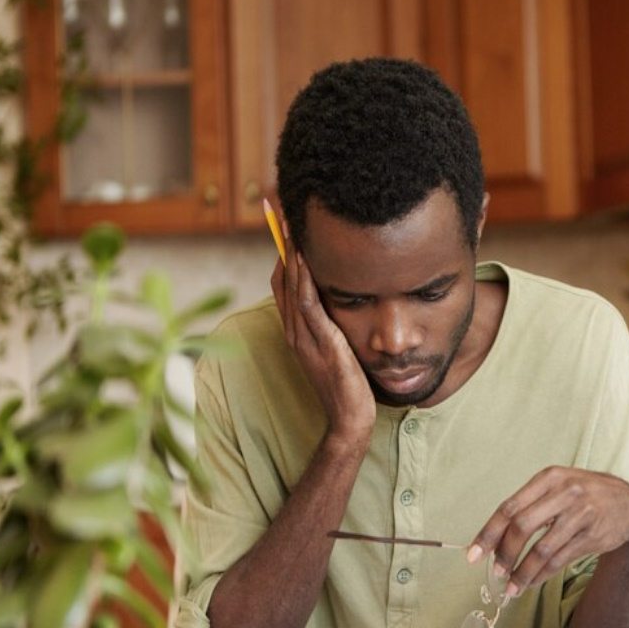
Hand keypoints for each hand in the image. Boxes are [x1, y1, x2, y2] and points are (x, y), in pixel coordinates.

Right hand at [269, 223, 374, 447]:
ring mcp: (305, 338)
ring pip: (291, 286)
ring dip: (288, 252)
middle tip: (277, 208)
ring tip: (287, 220)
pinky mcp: (322, 343)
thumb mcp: (336, 348)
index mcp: (296, 331)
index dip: (281, 251)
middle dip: (278, 242)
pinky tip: (305, 257)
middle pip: (280, 277)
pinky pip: (308, 305)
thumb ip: (330, 326)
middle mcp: (294, 331)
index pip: (282, 283)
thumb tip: (337, 302)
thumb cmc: (348, 386)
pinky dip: (304, 279)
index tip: (283, 221)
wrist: (351, 420)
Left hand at [467, 467, 628, 597]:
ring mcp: (581, 514)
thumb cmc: (584, 496)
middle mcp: (565, 492)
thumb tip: (494, 539)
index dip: (488, 533)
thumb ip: (530, 506)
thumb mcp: (558, 487)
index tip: (473, 554)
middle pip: (522, 526)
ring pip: (541, 549)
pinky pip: (559, 560)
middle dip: (504, 554)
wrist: (628, 503)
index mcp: (549, 478)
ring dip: (522, 572)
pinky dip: (541, 574)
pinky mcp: (592, 535)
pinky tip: (532, 582)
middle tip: (495, 572)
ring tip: (511, 587)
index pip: (509, 507)